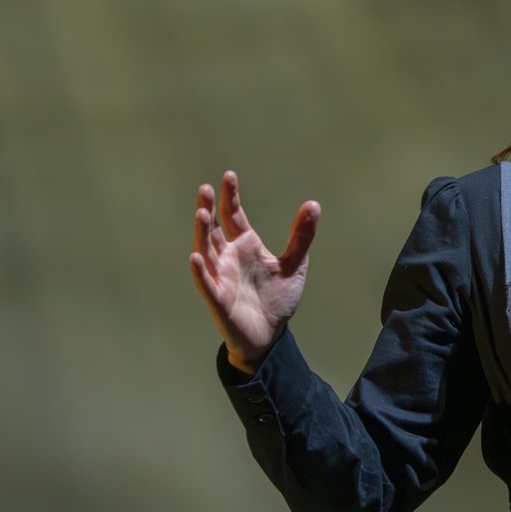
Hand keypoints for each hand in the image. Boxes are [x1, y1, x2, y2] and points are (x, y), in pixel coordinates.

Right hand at [188, 169, 319, 372]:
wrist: (270, 335)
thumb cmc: (277, 299)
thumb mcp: (295, 264)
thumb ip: (302, 236)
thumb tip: (314, 204)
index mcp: (245, 246)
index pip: (233, 216)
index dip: (230, 197)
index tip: (229, 176)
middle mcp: (229, 258)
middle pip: (213, 229)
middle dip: (208, 209)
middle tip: (204, 188)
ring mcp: (221, 278)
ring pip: (206, 252)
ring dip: (202, 234)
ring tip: (200, 213)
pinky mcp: (219, 300)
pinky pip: (207, 284)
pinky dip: (201, 271)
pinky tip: (196, 257)